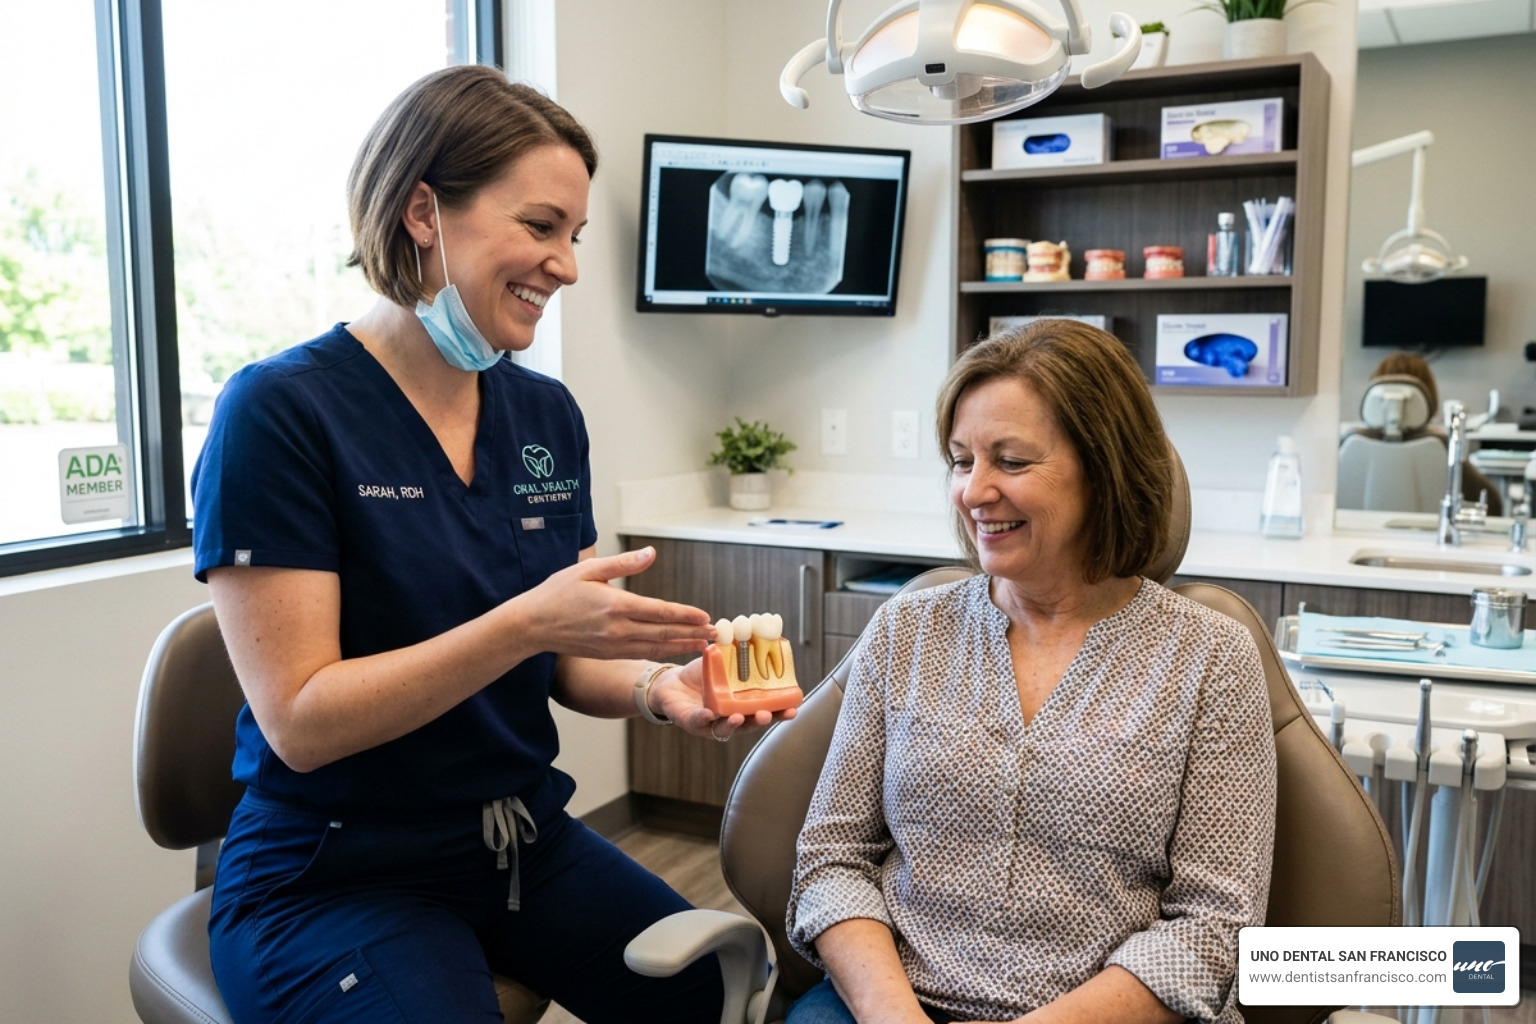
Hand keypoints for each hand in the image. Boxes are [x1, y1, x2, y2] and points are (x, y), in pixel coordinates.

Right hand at [519, 547, 715, 659]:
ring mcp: (613, 645)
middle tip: (715, 634)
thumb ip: (623, 564)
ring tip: (703, 645)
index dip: (685, 615)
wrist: (532, 625)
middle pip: (663, 633)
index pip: (660, 611)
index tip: (705, 616)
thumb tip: (651, 553)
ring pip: (655, 647)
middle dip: (692, 633)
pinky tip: (674, 649)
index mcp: (615, 605)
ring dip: (681, 646)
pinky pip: (642, 654)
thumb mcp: (588, 569)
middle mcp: (617, 629)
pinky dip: (662, 652)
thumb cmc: (557, 592)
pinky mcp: (608, 654)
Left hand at [647, 658, 797, 739]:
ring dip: (734, 725)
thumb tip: (756, 626)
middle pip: (750, 724)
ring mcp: (712, 723)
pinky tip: (709, 714)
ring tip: (740, 717)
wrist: (673, 682)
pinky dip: (704, 719)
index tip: (794, 708)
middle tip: (768, 714)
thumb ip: (738, 650)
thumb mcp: (723, 661)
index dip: (781, 712)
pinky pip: (698, 722)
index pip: (767, 710)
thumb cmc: (703, 675)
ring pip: (726, 729)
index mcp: (744, 705)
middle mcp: (731, 718)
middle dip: (761, 720)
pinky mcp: (691, 721)